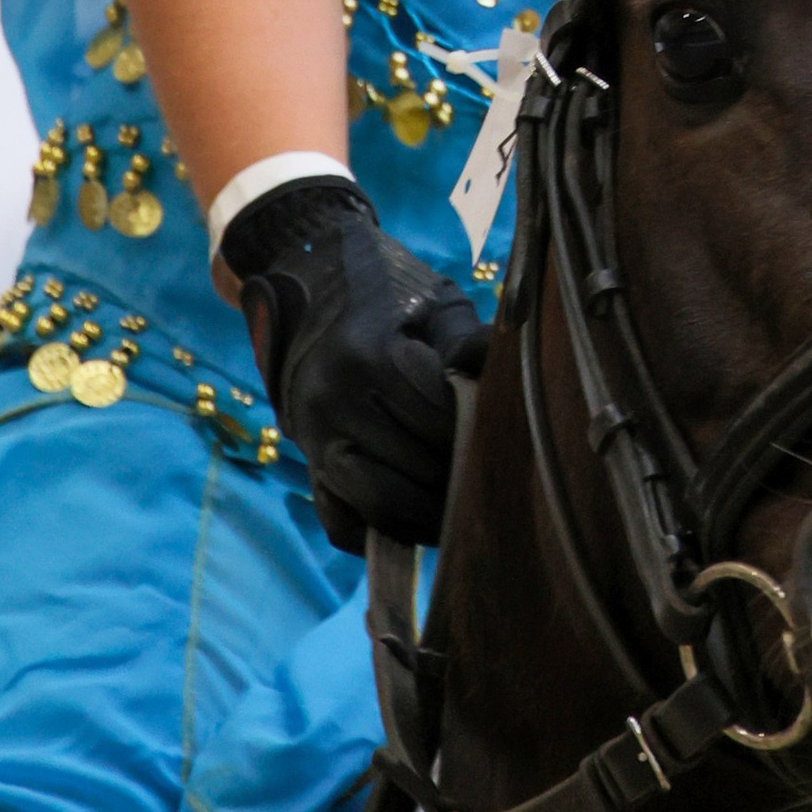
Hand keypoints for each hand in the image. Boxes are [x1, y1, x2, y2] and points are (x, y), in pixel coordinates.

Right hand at [219, 175, 486, 549]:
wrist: (306, 282)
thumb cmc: (385, 291)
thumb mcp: (432, 301)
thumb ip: (468, 343)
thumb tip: (499, 377)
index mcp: (368, 357)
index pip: (438, 425)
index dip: (478, 436)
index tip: (505, 434)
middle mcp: (333, 402)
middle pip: (415, 470)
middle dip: (460, 477)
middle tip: (494, 473)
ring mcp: (313, 437)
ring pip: (380, 505)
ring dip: (427, 515)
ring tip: (463, 503)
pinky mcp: (307, 462)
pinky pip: (342, 522)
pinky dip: (382, 529)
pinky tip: (419, 512)